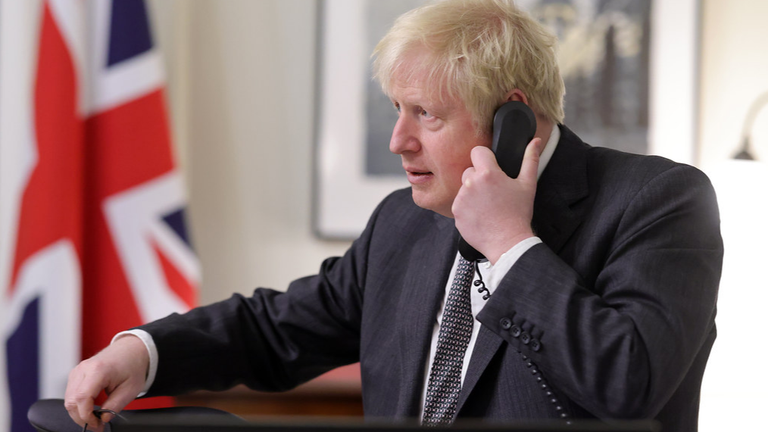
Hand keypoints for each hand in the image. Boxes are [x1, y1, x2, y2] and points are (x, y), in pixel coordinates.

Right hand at [64, 335, 148, 431]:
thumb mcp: (130, 389)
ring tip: (94, 419)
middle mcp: (84, 368)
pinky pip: (71, 394)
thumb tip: (102, 419)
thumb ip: (115, 406)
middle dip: (81, 418)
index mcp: (98, 370)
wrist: (131, 350)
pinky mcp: (76, 374)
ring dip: (78, 413)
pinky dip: (78, 405)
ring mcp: (78, 370)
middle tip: (96, 426)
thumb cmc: (132, 366)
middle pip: (71, 400)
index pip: (82, 398)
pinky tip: (89, 410)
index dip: (86, 416)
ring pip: (68, 399)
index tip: (96, 425)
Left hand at [452, 138, 541, 263]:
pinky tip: (480, 214)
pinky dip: (467, 207)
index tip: (491, 166)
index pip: (477, 151)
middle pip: (470, 170)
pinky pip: (460, 203)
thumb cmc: (518, 214)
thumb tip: (536, 141)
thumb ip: (531, 159)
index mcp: (488, 173)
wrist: (508, 242)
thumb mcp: (528, 184)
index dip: (485, 157)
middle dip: (479, 178)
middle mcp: (471, 183)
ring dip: (473, 193)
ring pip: (464, 187)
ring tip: (488, 205)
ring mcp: (461, 198)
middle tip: (493, 192)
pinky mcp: (456, 212)